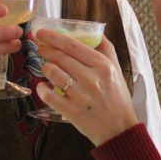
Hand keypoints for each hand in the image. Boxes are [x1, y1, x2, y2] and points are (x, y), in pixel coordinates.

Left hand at [34, 30, 138, 145]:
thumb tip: (91, 31)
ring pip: (52, 73)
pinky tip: (42, 86)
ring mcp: (80, 96)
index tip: (42, 33)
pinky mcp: (71, 111)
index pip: (73, 45)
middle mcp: (92, 79)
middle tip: (41, 49)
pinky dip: (41, 88)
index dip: (54, 37)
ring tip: (47, 68)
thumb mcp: (117, 70)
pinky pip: (48, 95)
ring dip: (45, 68)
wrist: (119, 129)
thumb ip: (105, 49)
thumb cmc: (117, 97)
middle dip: (46, 50)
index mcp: (103, 66)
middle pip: (60, 57)